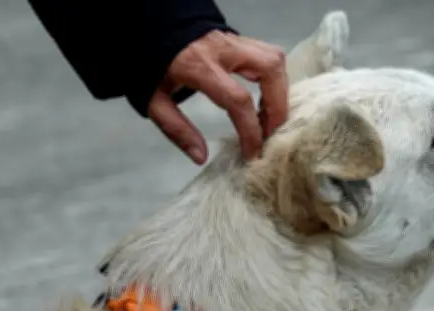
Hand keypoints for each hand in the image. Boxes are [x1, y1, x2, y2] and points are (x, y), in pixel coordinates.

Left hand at [147, 30, 288, 164]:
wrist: (153, 30)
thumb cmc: (153, 67)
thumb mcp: (154, 101)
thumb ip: (176, 129)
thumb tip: (200, 156)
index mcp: (200, 66)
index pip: (238, 99)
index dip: (251, 129)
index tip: (253, 152)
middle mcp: (224, 49)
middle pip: (269, 70)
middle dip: (277, 106)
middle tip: (271, 132)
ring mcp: (235, 40)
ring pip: (275, 60)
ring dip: (280, 91)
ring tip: (269, 116)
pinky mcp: (241, 39)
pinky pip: (270, 56)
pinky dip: (275, 79)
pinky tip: (265, 97)